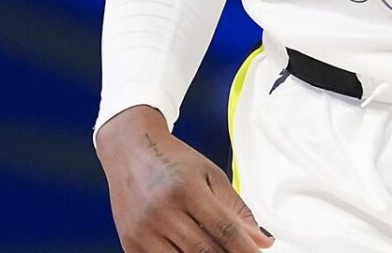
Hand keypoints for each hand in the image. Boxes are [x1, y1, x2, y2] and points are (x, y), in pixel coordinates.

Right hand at [97, 106, 273, 252]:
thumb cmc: (171, 160)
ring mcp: (142, 230)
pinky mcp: (130, 243)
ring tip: (219, 251)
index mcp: (186, 188)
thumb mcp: (210, 175)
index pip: (223, 228)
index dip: (244, 248)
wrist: (130, 150)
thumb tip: (261, 240)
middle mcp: (161, 210)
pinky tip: (191, 250)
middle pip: (204, 250)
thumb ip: (237, 209)